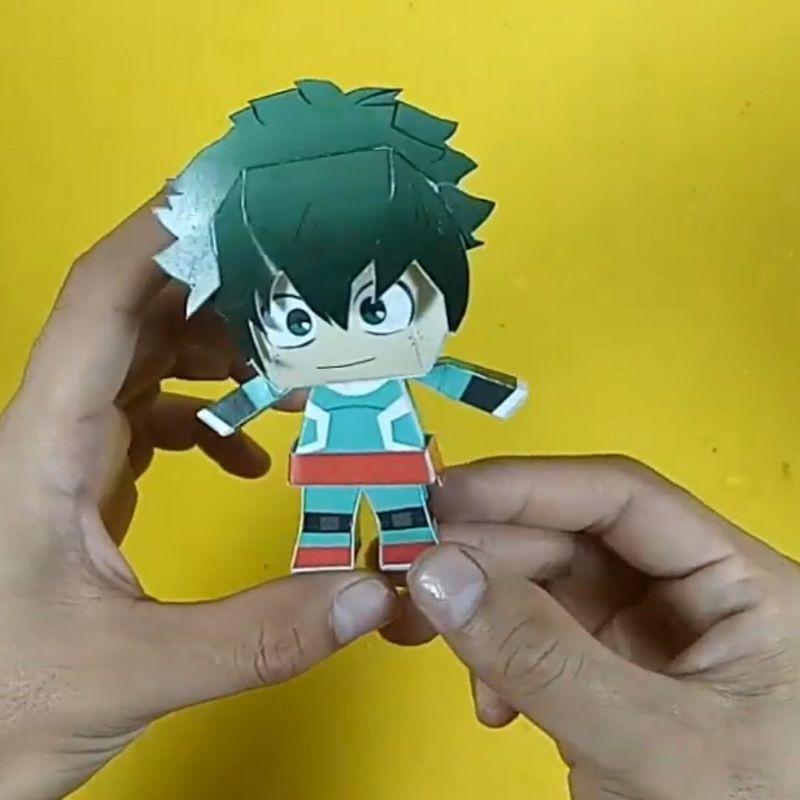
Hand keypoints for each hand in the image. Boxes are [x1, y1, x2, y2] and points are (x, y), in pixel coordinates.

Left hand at [0, 197, 396, 799]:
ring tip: (292, 373)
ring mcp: (65, 456)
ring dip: (218, 355)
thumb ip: (256, 637)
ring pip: (143, 364)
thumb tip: (370, 593)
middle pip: (133, 318)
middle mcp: (49, 432)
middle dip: (219, 291)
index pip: (100, 302)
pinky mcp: (83, 485)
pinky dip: (205, 420)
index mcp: (42, 446)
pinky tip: (247, 457)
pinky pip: (148, 419)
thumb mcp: (131, 673)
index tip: (234, 195)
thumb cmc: (4, 705)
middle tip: (303, 285)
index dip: (163, 236)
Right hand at [400, 457, 799, 798]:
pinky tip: (491, 703)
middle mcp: (688, 597)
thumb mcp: (656, 744)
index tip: (446, 497)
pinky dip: (497, 660)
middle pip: (569, 539)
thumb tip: (442, 574)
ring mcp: (645, 639)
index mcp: (737, 584)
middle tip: (413, 570)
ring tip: (426, 630)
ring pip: (542, 587)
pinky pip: (535, 641)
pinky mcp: (609, 677)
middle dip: (486, 555)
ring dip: (481, 608)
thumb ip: (546, 659)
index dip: (528, 487)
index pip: (622, 498)